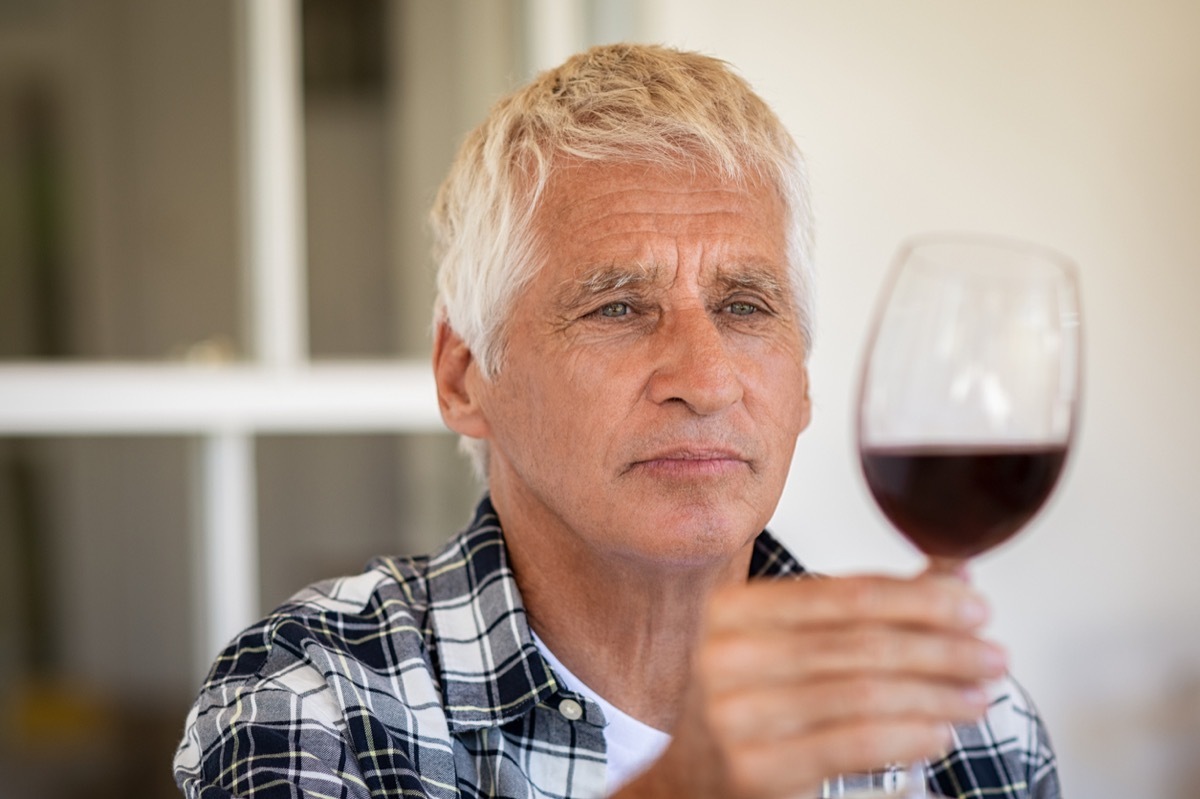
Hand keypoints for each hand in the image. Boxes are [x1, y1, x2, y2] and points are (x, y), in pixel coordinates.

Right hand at [617, 574, 1004, 798]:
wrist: (685, 782)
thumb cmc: (748, 705)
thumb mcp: (787, 646)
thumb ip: (860, 610)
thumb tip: (952, 575)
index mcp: (733, 610)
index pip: (844, 594)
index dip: (918, 597)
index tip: (974, 605)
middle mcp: (726, 655)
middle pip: (861, 642)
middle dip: (941, 646)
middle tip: (993, 653)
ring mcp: (736, 714)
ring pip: (865, 692)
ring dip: (937, 694)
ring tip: (980, 696)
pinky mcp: (756, 768)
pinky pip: (853, 744)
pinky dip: (907, 736)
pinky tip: (940, 734)